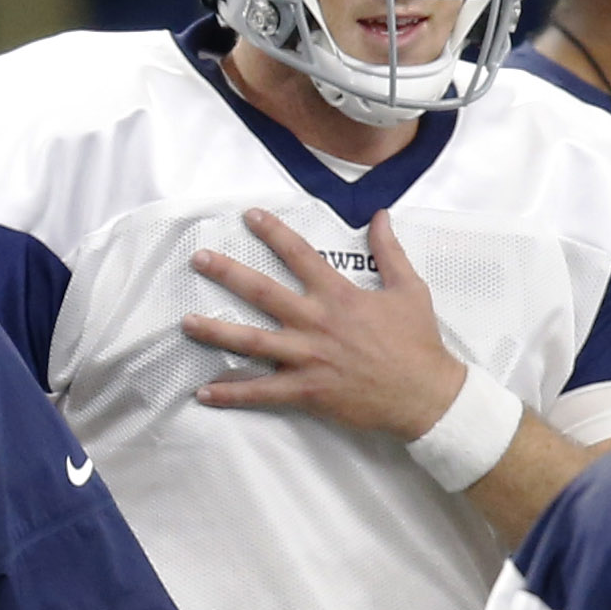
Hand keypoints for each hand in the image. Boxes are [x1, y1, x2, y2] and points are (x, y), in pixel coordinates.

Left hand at [185, 209, 475, 441]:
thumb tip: (381, 215)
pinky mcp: (306, 391)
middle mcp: (316, 322)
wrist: (425, 394)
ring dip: (216, 332)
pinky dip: (231, 393)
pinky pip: (261, 392)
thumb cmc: (418, 342)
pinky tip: (203, 392)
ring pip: (252, 342)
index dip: (273, 232)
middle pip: (262, 293)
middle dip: (227, 273)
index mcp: (338, 295)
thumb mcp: (409, 288)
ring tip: (185, 322)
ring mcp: (308, 358)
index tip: (248, 215)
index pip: (299, 254)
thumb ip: (389, 251)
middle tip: (199, 259)